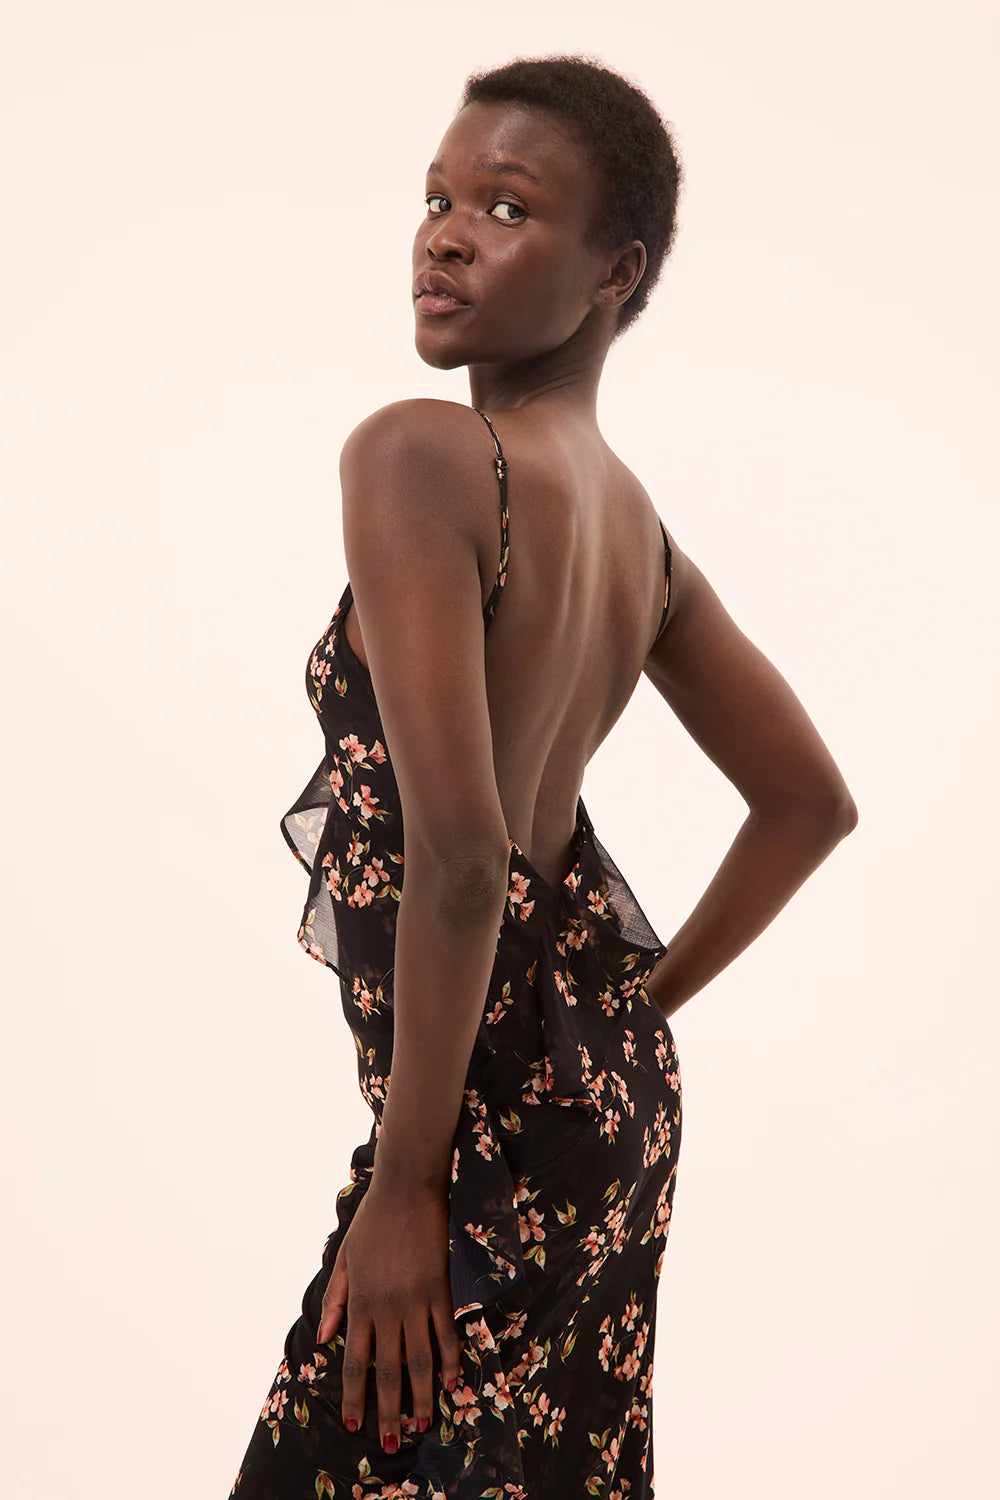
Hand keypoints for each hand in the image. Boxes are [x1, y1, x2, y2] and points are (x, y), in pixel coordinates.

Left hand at [317, 1177, 463, 1451]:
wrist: (407, 1189)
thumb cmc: (372, 1220)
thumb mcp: (345, 1258)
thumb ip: (336, 1299)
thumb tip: (326, 1339)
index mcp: (362, 1302)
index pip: (355, 1360)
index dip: (354, 1395)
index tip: (354, 1422)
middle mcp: (388, 1308)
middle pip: (388, 1370)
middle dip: (389, 1409)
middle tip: (394, 1441)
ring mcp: (417, 1300)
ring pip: (420, 1360)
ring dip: (422, 1396)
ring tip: (424, 1424)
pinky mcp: (441, 1289)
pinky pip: (446, 1333)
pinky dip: (449, 1360)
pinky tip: (451, 1383)